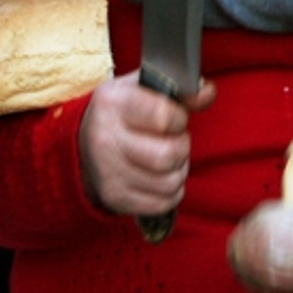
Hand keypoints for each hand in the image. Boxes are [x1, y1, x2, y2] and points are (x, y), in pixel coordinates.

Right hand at [78, 71, 217, 216]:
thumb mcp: (145, 89)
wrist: (84, 142)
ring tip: (168, 159)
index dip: (179, 118)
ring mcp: (108, 171)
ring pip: (169, 182)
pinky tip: (160, 176)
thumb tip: (207, 93)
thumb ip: (181, 90)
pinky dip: (171, 192)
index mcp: (113, 102)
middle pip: (168, 154)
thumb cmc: (123, 111)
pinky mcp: (115, 197)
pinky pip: (163, 203)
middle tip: (174, 140)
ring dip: (179, 171)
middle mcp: (105, 138)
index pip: (163, 116)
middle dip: (182, 147)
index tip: (175, 118)